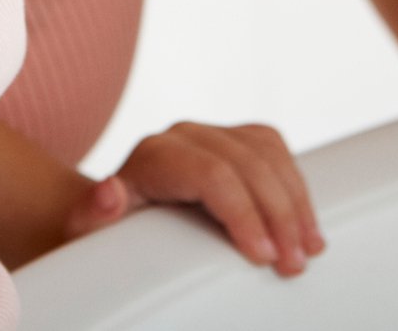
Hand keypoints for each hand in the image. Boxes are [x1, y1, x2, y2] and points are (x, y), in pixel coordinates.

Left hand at [62, 123, 325, 277]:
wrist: (113, 211)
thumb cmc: (104, 228)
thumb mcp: (88, 228)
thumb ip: (94, 213)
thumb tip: (110, 192)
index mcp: (154, 155)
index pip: (212, 174)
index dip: (243, 213)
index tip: (263, 257)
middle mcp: (185, 136)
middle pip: (248, 164)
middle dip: (279, 216)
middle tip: (293, 264)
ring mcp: (213, 134)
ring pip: (269, 153)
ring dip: (296, 202)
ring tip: (309, 249)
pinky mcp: (236, 140)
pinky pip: (276, 152)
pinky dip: (296, 187)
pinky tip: (306, 223)